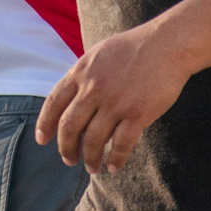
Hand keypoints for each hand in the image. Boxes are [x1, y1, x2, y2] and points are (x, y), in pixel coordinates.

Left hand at [38, 23, 191, 173]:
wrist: (168, 44)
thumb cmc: (134, 48)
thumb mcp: (98, 55)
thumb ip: (82, 76)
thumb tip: (70, 100)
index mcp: (81, 72)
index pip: (53, 103)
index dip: (45, 125)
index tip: (42, 140)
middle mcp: (93, 89)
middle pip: (69, 127)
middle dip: (66, 148)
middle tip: (69, 160)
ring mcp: (115, 102)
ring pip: (93, 141)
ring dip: (90, 158)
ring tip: (92, 167)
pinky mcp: (137, 114)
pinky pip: (121, 145)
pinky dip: (115, 159)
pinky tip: (113, 166)